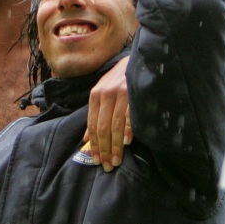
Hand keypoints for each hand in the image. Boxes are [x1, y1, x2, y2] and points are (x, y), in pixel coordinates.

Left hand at [85, 55, 130, 171]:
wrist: (138, 58)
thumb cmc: (120, 79)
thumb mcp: (103, 94)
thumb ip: (95, 115)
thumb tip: (86, 138)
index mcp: (95, 95)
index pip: (92, 125)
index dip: (93, 145)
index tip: (95, 160)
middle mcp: (105, 94)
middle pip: (102, 127)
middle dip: (103, 149)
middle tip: (106, 166)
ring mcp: (120, 93)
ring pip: (114, 125)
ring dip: (115, 146)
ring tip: (116, 161)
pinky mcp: (134, 92)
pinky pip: (129, 115)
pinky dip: (128, 130)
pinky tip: (128, 143)